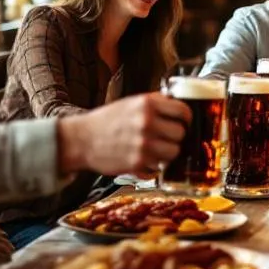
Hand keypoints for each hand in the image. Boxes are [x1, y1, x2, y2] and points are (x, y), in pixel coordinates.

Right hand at [58, 93, 190, 177]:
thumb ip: (155, 103)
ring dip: (169, 152)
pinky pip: (160, 165)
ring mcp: (143, 143)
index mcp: (147, 103)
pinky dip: (156, 164)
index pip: (183, 111)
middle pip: (181, 133)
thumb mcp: (131, 103)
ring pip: (174, 151)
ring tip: (158, 150)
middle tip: (167, 138)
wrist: (82, 139)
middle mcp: (147, 122)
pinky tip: (147, 158)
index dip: (187, 119)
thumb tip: (178, 106)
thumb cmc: (107, 121)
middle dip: (176, 137)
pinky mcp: (138, 162)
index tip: (185, 123)